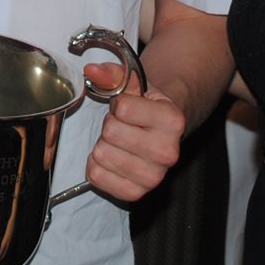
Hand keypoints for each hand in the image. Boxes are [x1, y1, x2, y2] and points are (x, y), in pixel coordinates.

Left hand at [82, 62, 184, 201]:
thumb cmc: (146, 107)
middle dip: (109, 125)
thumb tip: (92, 71)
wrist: (160, 134)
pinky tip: (112, 158)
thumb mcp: (134, 85)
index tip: (126, 107)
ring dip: (103, 145)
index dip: (117, 104)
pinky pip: (96, 176)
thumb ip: (113, 74)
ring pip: (102, 154)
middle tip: (121, 126)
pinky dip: (97, 165)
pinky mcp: (136, 193)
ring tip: (118, 142)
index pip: (123, 108)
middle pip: (111, 132)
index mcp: (172, 121)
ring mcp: (153, 177)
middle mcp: (168, 152)